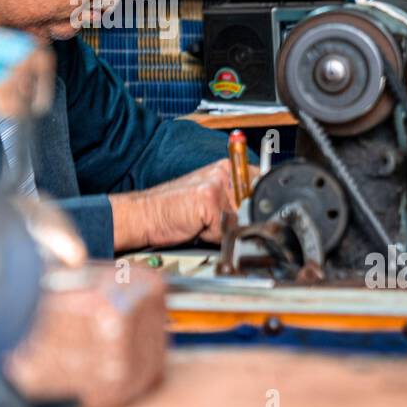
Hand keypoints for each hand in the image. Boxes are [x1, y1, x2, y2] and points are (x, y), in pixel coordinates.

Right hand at [110, 159, 255, 251]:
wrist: (146, 214)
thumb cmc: (175, 210)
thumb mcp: (210, 202)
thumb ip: (234, 205)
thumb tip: (260, 219)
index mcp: (225, 169)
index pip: (260, 185)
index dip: (257, 206)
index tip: (248, 215)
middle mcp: (223, 172)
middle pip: (253, 206)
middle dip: (240, 221)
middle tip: (214, 221)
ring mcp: (216, 184)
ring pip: (239, 220)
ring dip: (225, 230)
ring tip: (203, 223)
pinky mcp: (208, 199)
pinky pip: (223, 230)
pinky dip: (212, 236)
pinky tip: (196, 227)